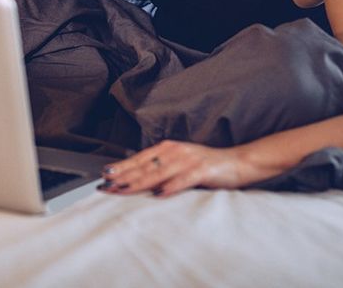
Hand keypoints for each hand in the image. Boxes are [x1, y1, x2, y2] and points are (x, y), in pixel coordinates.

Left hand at [98, 140, 245, 196]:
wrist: (238, 161)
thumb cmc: (207, 165)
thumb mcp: (180, 163)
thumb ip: (162, 170)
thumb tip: (138, 181)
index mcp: (168, 148)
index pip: (139, 159)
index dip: (122, 168)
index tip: (104, 176)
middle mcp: (176, 151)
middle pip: (145, 166)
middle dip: (124, 176)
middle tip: (106, 185)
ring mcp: (189, 160)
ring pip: (159, 172)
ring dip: (139, 182)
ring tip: (124, 190)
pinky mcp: (202, 170)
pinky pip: (184, 179)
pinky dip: (171, 187)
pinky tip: (159, 194)